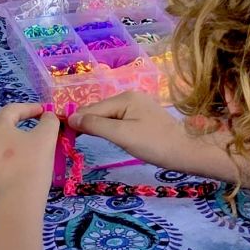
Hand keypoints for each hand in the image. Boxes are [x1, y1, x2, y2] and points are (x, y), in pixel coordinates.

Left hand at [0, 103, 59, 202]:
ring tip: (5, 136)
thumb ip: (49, 121)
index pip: (12, 109)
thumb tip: (47, 117)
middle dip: (4, 117)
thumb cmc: (32, 163)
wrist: (19, 198)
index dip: (29, 108)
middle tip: (20, 120)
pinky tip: (0, 156)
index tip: (43, 111)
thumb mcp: (46, 137)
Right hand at [65, 90, 189, 166]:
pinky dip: (109, 129)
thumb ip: (96, 125)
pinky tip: (105, 138)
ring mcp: (138, 106)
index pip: (92, 109)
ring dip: (96, 127)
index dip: (76, 122)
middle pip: (99, 111)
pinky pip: (119, 120)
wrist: (188, 152)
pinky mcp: (143, 117)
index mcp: (124, 97)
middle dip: (86, 124)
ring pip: (108, 116)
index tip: (61, 135)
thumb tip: (71, 118)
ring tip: (82, 140)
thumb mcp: (122, 135)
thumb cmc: (155, 144)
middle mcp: (130, 97)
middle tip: (69, 141)